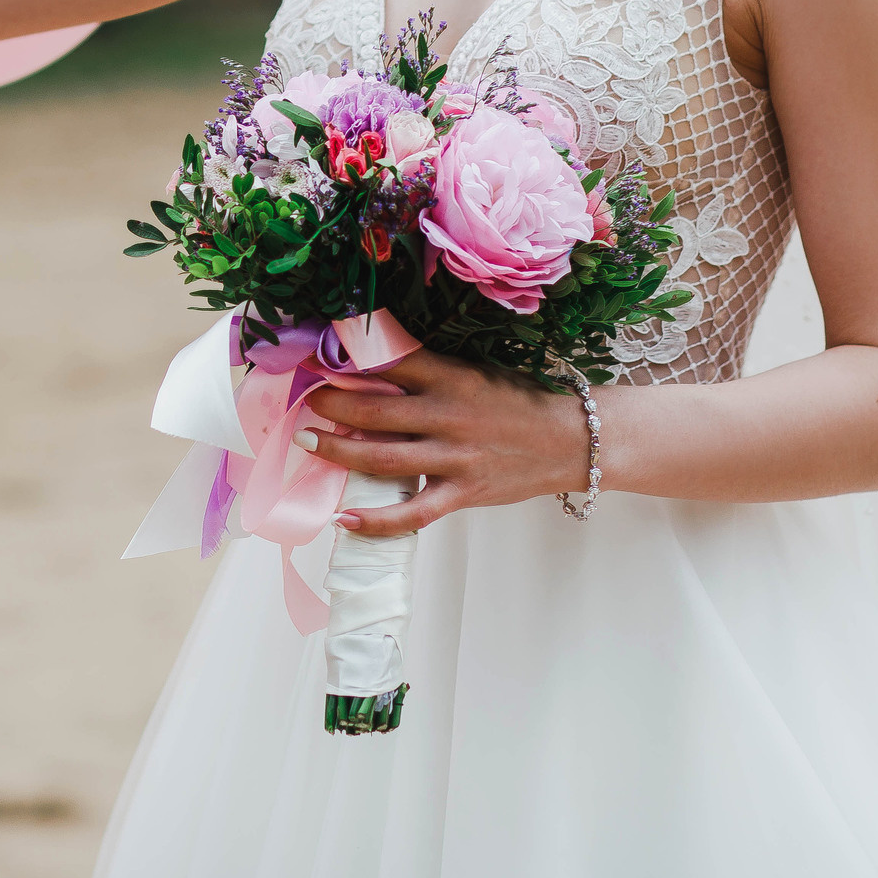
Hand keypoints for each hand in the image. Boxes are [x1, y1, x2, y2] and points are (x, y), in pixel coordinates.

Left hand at [304, 351, 593, 538]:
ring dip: (337, 449)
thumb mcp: (475, 373)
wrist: (571, 441)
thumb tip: (373, 366)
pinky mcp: (463, 493)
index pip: (387, 362)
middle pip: (372, 409)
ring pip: (381, 457)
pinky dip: (376, 521)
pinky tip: (344, 520)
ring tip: (308, 442)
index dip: (345, 358)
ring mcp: (454, 457)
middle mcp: (448, 415)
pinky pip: (412, 513)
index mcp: (451, 377)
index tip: (315, 357)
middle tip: (306, 400)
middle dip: (330, 403)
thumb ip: (430, 372)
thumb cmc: (518, 402)